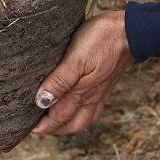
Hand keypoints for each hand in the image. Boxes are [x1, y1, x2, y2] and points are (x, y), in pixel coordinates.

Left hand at [32, 11, 133, 134]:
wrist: (130, 30)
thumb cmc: (102, 39)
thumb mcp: (77, 58)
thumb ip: (60, 81)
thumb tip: (43, 101)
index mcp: (82, 92)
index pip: (60, 116)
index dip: (44, 125)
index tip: (28, 128)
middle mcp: (92, 96)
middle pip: (73, 123)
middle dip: (55, 129)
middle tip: (39, 128)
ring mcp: (100, 91)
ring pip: (85, 118)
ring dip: (69, 124)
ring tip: (55, 122)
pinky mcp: (105, 84)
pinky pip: (94, 108)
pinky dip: (82, 114)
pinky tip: (77, 108)